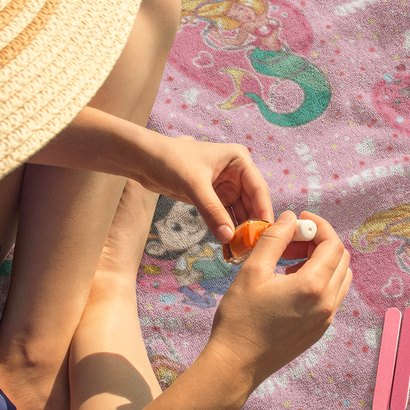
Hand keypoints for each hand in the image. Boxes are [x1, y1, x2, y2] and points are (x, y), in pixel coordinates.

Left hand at [142, 134, 273, 242]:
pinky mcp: (215, 198)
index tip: (267, 232)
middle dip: (252, 224)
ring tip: (242, 249)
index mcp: (239, 160)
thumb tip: (229, 237)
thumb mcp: (194, 185)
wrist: (143, 160)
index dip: (263, 211)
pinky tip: (229, 244)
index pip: (258, 188)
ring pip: (240, 212)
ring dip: (241, 229)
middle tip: (253, 247)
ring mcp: (227, 186)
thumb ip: (212, 211)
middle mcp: (237, 173)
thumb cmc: (169, 160)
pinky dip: (227, 229)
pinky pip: (226, 216)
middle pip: (252, 203)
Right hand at [205, 211, 351, 393]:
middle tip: (292, 239)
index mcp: (313, 286)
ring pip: (340, 277)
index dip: (319, 226)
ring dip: (322, 261)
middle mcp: (327, 303)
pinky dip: (320, 280)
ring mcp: (326, 318)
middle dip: (320, 242)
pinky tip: (291, 282)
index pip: (332, 244)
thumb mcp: (252, 271)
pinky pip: (332, 296)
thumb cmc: (239, 318)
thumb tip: (291, 218)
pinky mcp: (320, 329)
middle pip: (341, 259)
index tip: (300, 221)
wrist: (236, 365)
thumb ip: (274, 239)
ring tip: (290, 260)